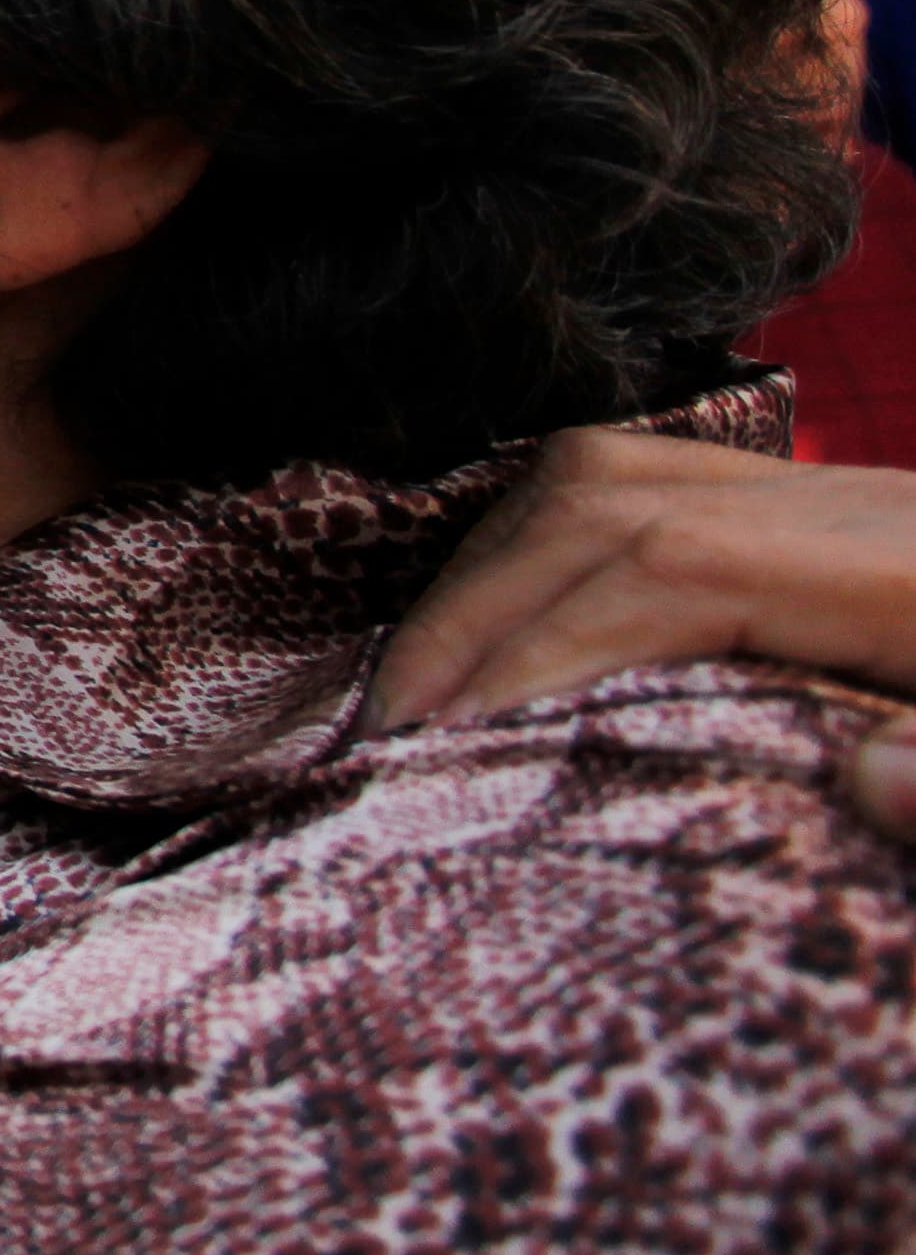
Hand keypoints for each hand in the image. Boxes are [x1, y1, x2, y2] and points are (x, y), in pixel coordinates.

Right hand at [371, 427, 915, 833]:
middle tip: (390, 724)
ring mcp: (823, 498)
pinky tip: (501, 618)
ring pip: (603, 474)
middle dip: (472, 612)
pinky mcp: (813, 513)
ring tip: (423, 678)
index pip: (674, 573)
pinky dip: (537, 538)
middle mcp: (845, 511)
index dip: (543, 647)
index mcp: (899, 575)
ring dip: (486, 568)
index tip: (456, 741)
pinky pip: (636, 479)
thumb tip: (869, 780)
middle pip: (605, 508)